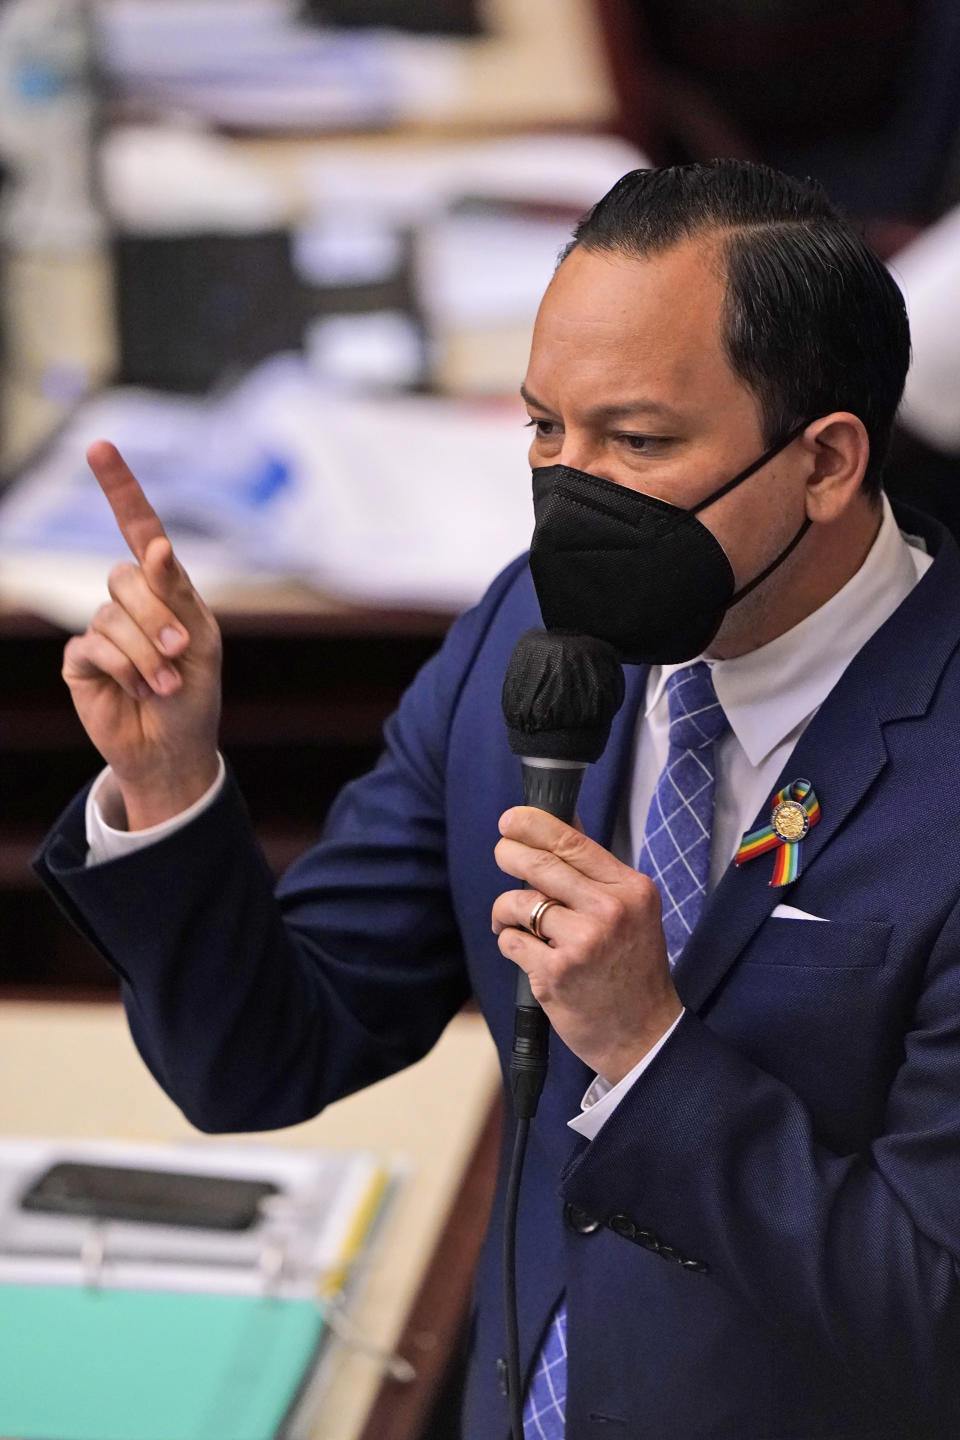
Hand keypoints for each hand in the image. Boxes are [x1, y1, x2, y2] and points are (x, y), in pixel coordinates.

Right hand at [62, 441, 221, 828]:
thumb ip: (175, 592)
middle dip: (156, 617)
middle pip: (125, 576)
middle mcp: (130, 601)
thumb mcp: (201, 639)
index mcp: (165, 587)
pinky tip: (138, 690)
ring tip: (163, 684)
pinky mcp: (80, 660)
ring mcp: (101, 627)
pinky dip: (124, 669)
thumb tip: (153, 545)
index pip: (138, 527)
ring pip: (110, 616)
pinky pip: (94, 647)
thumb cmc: (196, 692)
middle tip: (179, 653)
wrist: (176, 747)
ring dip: (145, 653)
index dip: (119, 488)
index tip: (99, 448)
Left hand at [492, 807, 681, 1084]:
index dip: (533, 824)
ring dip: (505, 910)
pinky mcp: (556, 973)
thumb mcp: (632, 911)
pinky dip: (509, 942)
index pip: (572, 842)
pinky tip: (524, 951)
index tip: (511, 819)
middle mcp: (609, 911)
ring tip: (510, 920)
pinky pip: (511, 941)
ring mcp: (582, 943)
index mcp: (630, 889)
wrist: (644, 1034)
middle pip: (540, 865)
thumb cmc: (632, 967)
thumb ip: (596, 873)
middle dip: (509, 854)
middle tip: (501, 852)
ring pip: (519, 903)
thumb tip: (559, 823)